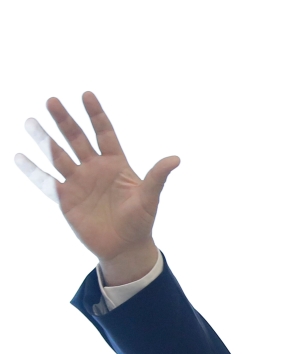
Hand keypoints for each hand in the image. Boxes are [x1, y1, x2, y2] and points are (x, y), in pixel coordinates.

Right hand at [14, 92, 179, 284]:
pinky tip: (19, 156)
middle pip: (77, 139)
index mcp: (115, 163)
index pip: (104, 133)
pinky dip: (33, 170)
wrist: (126, 247)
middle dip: (65, 120)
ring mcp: (78, 182)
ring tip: (30, 121)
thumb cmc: (141, 221)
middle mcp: (94, 168)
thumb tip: (176, 158)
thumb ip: (157, 177)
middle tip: (52, 101)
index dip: (96, 115)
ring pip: (58, 155)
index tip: (86, 95)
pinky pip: (46, 182)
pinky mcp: (66, 199)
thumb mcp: (150, 197)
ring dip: (44, 139)